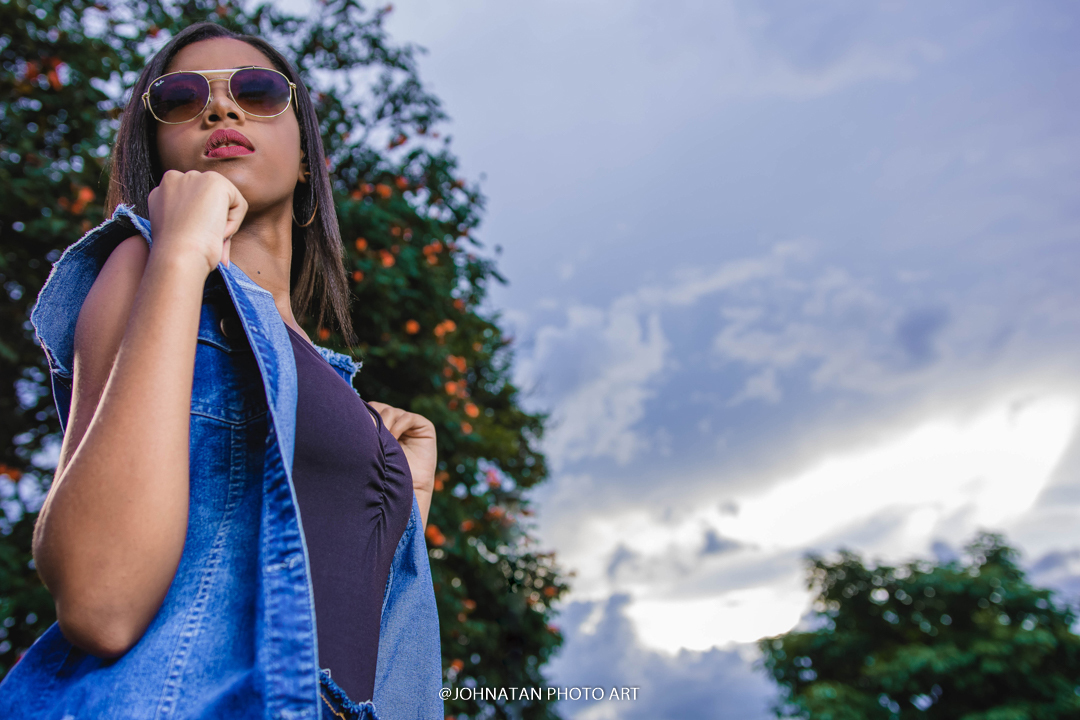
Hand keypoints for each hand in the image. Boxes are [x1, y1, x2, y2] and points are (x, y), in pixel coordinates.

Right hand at [147, 169, 247, 275]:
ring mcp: (193, 177)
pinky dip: (234, 223)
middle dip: (214, 222)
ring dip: (223, 223)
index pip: (194, 204)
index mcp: (161, 193)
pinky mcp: (213, 180)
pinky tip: (217, 230)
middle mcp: (174, 180)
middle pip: (210, 200)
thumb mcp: (180, 232)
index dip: (201, 225)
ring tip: (208, 235)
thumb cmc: (178, 254)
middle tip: (204, 240)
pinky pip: (239, 204)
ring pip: (226, 202)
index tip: (195, 239)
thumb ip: (194, 220)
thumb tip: (221, 233)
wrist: (178, 255)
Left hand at [367, 402, 436, 527]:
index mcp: (380, 428)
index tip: (356, 428)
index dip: (363, 416)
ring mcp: (409, 425)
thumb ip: (364, 433)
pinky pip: (407, 417)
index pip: (369, 412)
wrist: (404, 491)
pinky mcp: (423, 427)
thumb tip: (348, 414)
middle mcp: (394, 424)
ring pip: (391, 411)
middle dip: (373, 419)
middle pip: (378, 408)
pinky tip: (394, 438)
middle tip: (369, 434)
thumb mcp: (369, 451)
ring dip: (385, 424)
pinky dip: (399, 425)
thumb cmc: (382, 476)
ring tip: (383, 441)